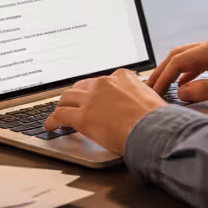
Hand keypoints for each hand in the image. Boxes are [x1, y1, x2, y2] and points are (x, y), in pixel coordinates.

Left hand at [44, 68, 164, 154]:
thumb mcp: (150, 97)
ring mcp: (91, 99)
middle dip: (74, 97)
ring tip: (59, 114)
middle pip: (80, 87)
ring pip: (67, 99)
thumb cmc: (156, 120)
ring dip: (61, 107)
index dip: (93, 91)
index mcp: (121, 77)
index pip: (100, 81)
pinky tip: (51, 126)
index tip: (91, 97)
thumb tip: (139, 104)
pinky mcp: (82, 116)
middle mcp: (103, 83)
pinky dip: (53, 121)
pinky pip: (60, 115)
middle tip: (72, 105)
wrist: (153, 130)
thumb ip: (138, 96)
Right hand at [147, 37, 207, 103]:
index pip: (178, 61)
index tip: (153, 92)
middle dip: (163, 72)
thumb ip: (203, 90)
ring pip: (188, 58)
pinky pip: (200, 63)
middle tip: (151, 88)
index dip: (163, 77)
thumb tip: (180, 93)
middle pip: (179, 55)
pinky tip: (186, 85)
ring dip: (175, 72)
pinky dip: (189, 73)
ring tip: (164, 87)